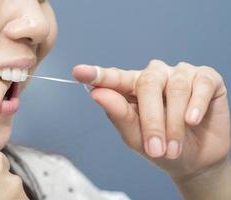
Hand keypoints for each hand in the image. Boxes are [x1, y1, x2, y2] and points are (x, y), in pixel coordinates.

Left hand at [73, 60, 229, 180]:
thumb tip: (98, 93)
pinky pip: (200, 83)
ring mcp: (180, 74)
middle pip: (147, 83)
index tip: (79, 72)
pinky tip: (193, 120)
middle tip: (155, 148)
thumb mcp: (136, 137)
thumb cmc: (160, 147)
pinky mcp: (205, 78)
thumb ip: (118, 114)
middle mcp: (155, 76)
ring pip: (175, 87)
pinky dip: (196, 105)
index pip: (114, 77)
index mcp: (133, 87)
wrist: (194, 161)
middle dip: (152, 120)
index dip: (97, 74)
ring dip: (175, 123)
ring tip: (174, 148)